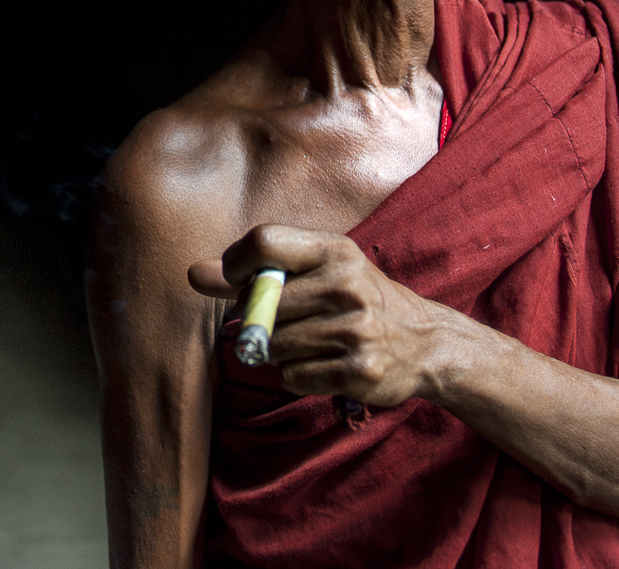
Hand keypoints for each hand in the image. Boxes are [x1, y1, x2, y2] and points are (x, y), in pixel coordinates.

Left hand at [188, 223, 454, 406]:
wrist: (425, 342)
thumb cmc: (356, 299)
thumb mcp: (316, 270)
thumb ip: (253, 271)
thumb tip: (194, 275)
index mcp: (335, 250)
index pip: (264, 241)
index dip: (237, 264)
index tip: (239, 281)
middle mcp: (348, 285)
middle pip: (261, 304)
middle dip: (260, 319)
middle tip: (287, 320)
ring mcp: (356, 329)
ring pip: (274, 345)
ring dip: (281, 351)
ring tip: (312, 342)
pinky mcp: (359, 370)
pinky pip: (293, 376)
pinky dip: (299, 375)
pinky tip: (325, 364)